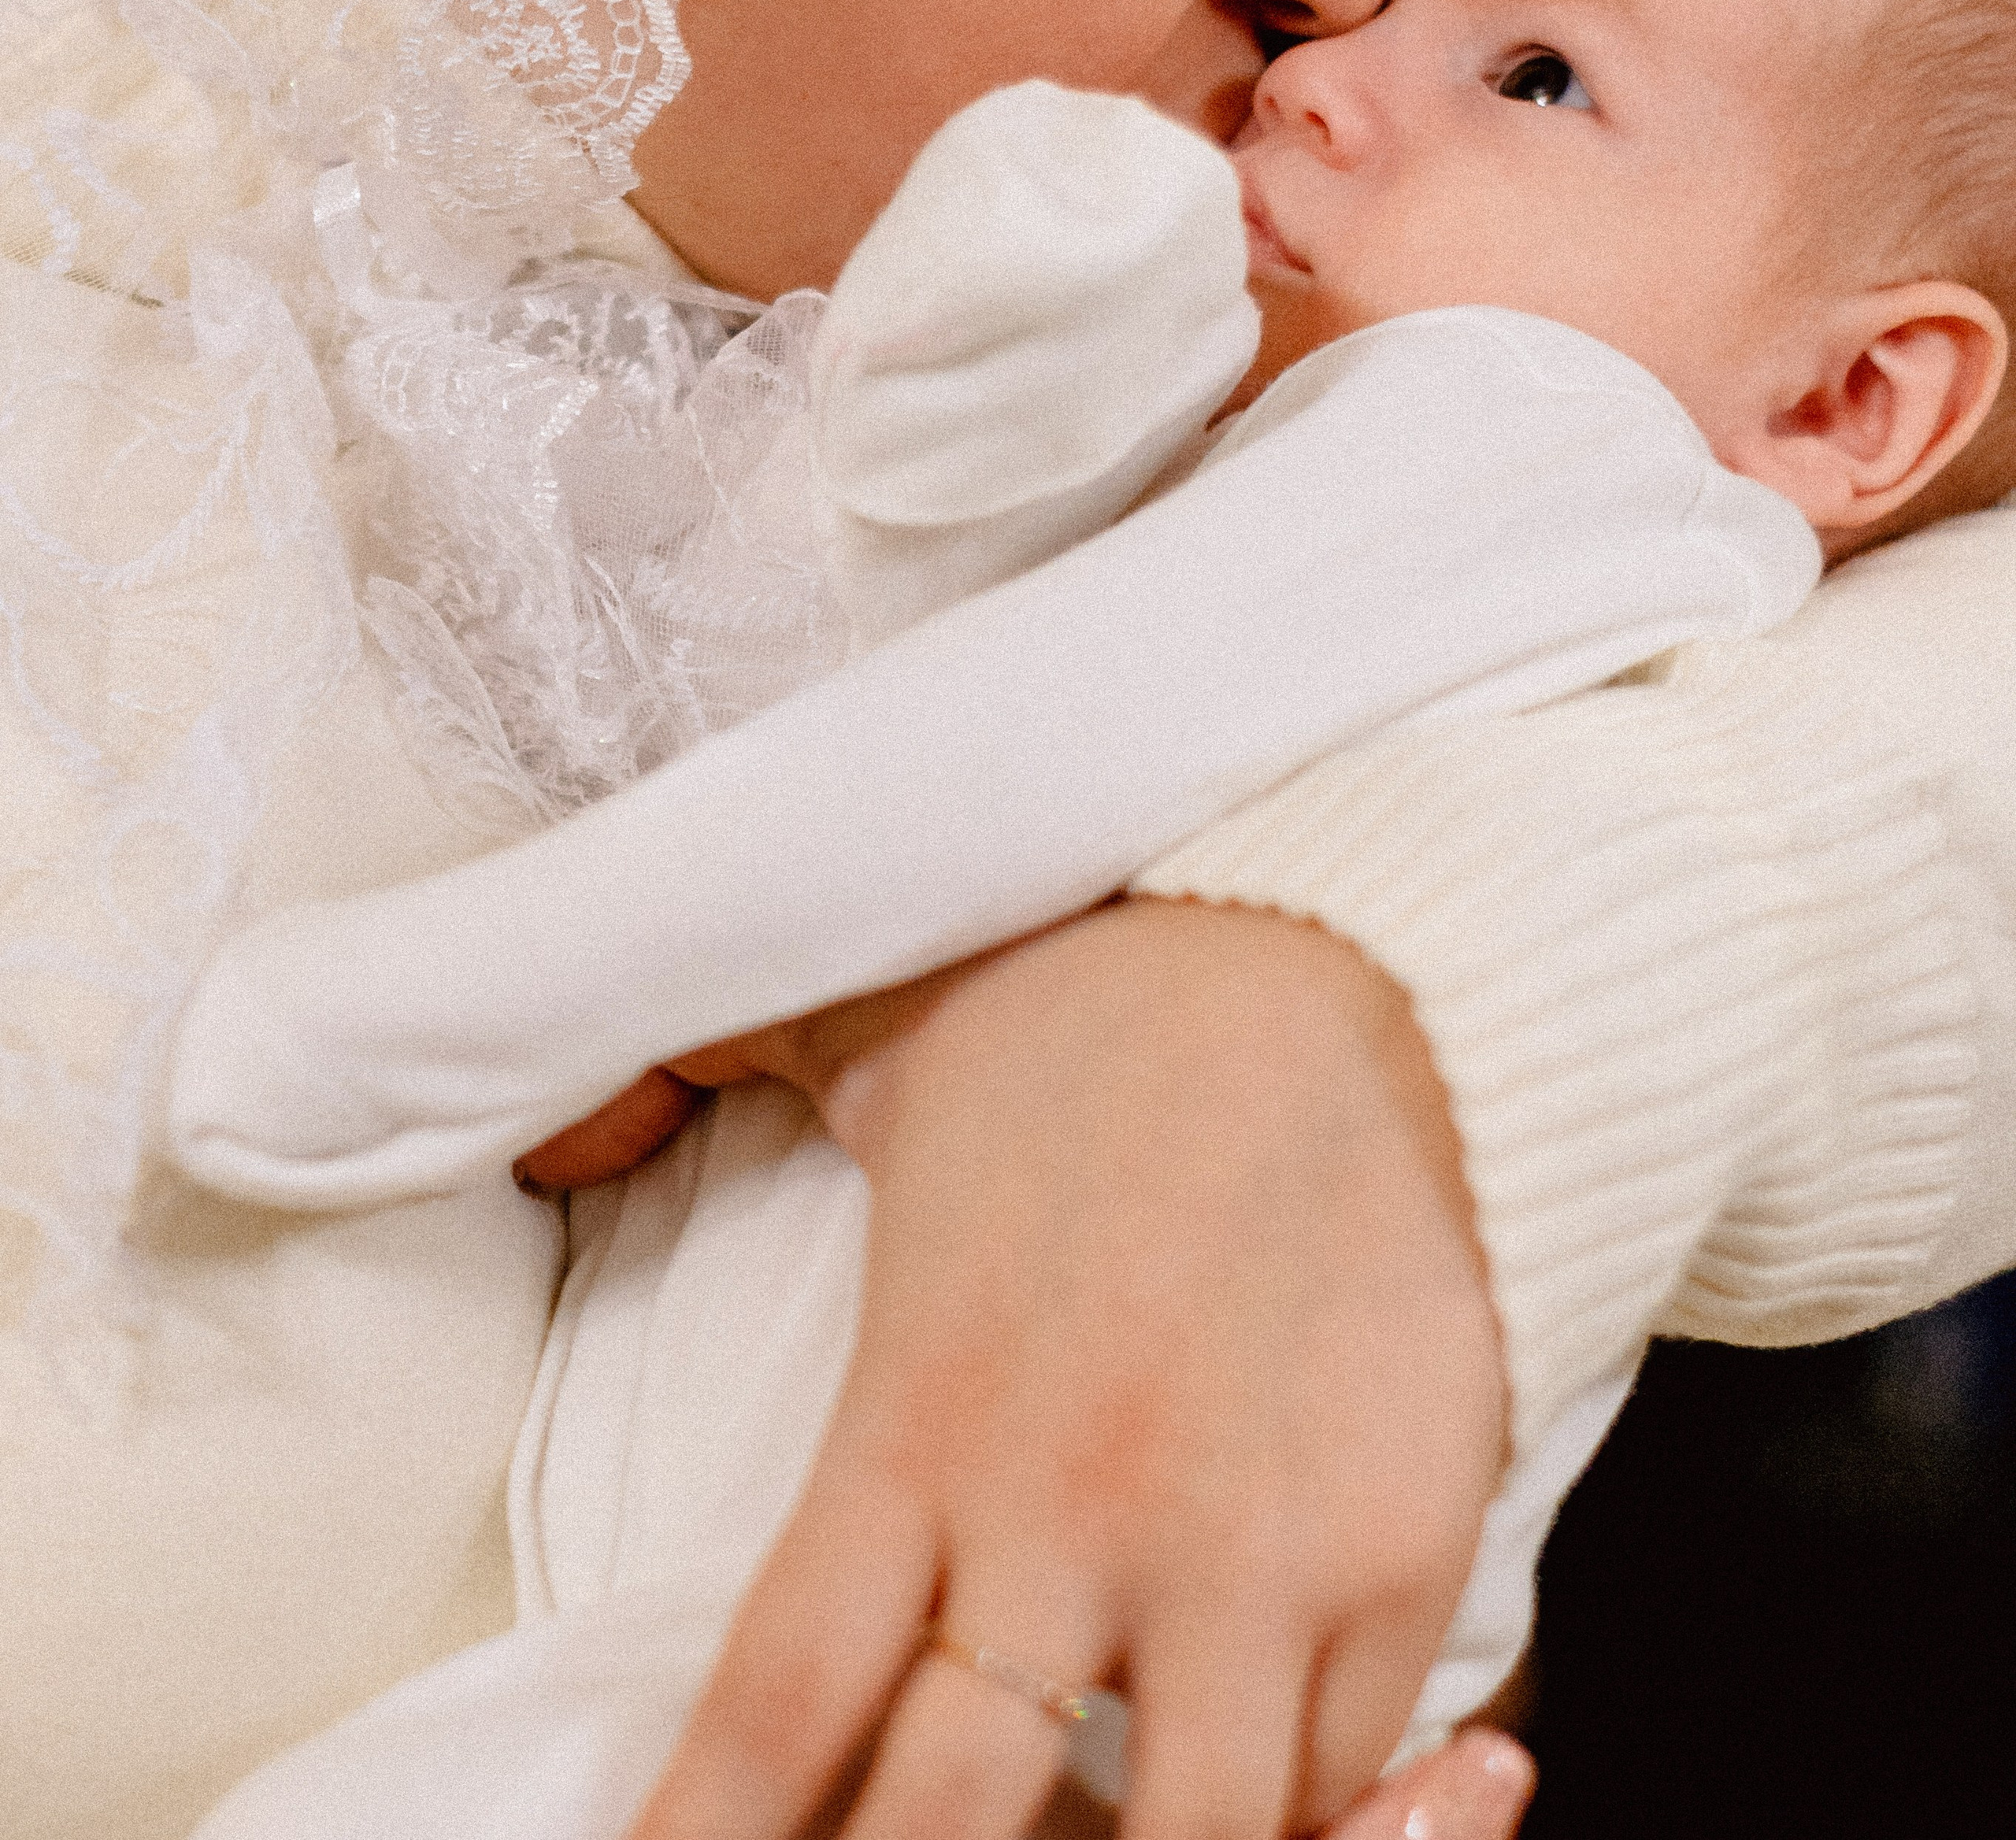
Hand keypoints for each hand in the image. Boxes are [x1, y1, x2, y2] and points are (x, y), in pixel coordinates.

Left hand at [627, 899, 1507, 1839]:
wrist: (1360, 959)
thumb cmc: (1094, 1008)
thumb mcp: (862, 1026)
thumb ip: (685, 1077)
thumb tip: (544, 1147)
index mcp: (919, 1413)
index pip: (770, 1715)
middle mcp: (1070, 1512)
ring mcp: (1246, 1551)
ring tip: (1092, 1835)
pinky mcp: (1396, 1550)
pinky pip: (1339, 1777)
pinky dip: (1292, 1807)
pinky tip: (1257, 1784)